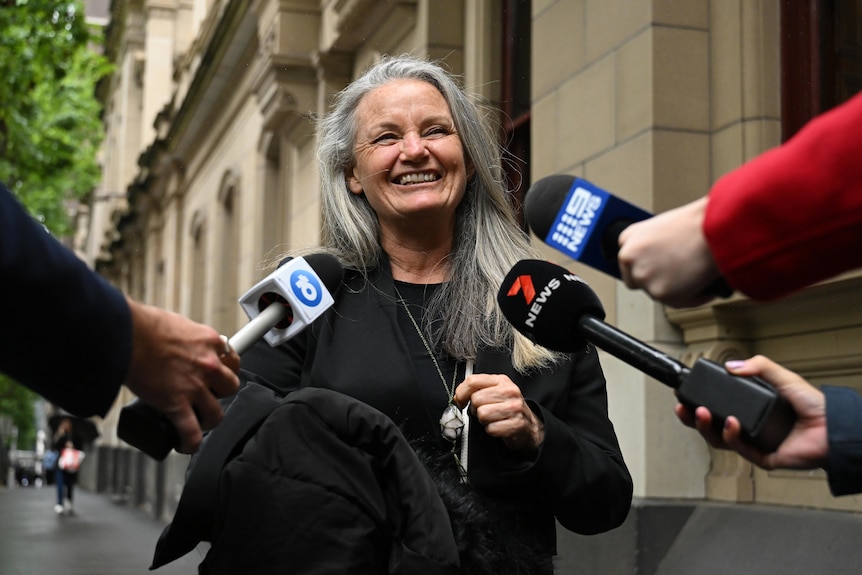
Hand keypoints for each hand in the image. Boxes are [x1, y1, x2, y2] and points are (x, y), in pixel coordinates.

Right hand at [124, 297, 240, 452]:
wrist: (125, 334)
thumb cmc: (144, 325)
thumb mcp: (178, 324)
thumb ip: (188, 338)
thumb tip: (181, 344)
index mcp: (210, 342)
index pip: (232, 360)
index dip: (225, 370)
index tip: (217, 375)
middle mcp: (208, 365)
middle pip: (230, 387)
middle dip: (220, 394)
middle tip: (206, 396)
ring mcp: (194, 386)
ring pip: (216, 414)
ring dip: (208, 420)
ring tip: (198, 422)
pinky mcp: (176, 404)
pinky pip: (191, 432)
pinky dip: (190, 443)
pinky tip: (184, 445)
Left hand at [454, 373, 543, 454]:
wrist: (529, 426)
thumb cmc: (507, 408)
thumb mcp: (495, 392)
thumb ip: (477, 389)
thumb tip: (457, 398)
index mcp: (501, 380)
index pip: (472, 381)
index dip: (461, 393)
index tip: (460, 401)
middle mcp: (509, 391)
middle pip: (476, 399)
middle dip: (476, 409)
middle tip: (485, 411)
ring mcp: (514, 407)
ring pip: (482, 414)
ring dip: (484, 421)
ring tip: (493, 419)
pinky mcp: (516, 424)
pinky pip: (491, 429)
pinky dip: (492, 431)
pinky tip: (499, 426)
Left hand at [618, 196, 721, 307]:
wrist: (714, 229)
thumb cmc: (698, 222)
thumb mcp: (666, 225)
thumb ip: (656, 244)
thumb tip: (662, 259)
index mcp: (629, 237)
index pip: (628, 260)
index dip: (646, 265)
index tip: (657, 267)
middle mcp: (629, 257)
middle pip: (637, 280)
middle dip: (655, 280)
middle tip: (677, 275)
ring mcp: (643, 276)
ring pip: (656, 293)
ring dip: (675, 290)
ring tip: (696, 276)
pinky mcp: (659, 292)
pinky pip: (676, 303)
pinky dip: (692, 298)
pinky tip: (703, 287)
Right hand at [675, 355, 827, 469]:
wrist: (833, 428)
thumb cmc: (816, 406)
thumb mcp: (783, 377)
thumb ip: (758, 367)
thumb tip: (731, 366)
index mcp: (750, 408)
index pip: (717, 405)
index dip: (699, 399)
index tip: (684, 391)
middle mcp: (749, 425)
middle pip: (710, 425)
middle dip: (693, 417)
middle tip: (684, 407)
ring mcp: (753, 442)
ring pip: (718, 438)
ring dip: (706, 426)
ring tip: (703, 413)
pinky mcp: (760, 457)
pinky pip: (738, 448)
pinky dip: (730, 435)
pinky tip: (731, 424)